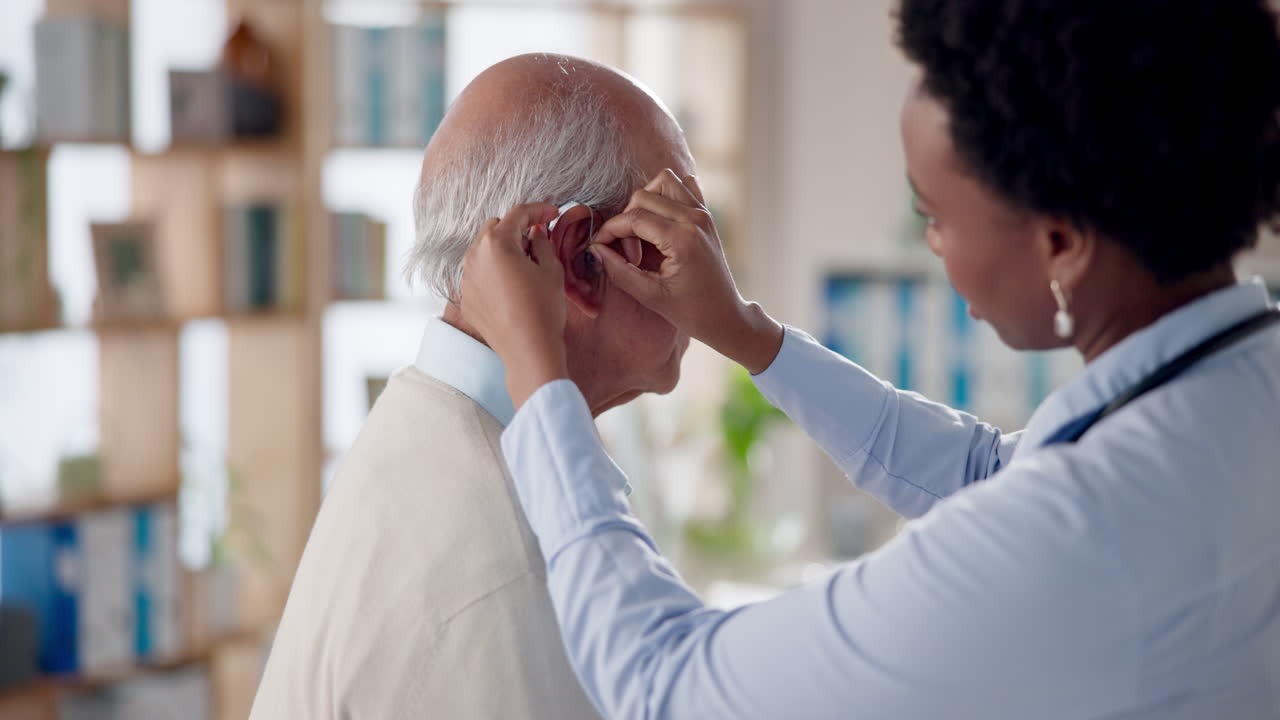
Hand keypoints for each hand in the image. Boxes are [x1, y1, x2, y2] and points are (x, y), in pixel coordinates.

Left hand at [459, 202, 567, 408]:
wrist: (528, 350)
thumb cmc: (543, 309)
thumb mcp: (551, 270)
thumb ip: (542, 243)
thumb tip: (536, 233)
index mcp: (497, 243)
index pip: (518, 214)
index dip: (539, 210)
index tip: (553, 213)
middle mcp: (474, 256)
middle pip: (495, 228)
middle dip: (516, 229)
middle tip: (538, 240)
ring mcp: (466, 278)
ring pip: (483, 251)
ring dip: (502, 250)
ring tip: (525, 264)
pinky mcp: (466, 298)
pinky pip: (478, 274)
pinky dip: (493, 272)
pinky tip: (512, 286)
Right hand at [589, 170, 784, 373]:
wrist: (724, 314)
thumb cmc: (689, 311)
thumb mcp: (649, 296)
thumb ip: (618, 270)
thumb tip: (595, 248)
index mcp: (682, 239)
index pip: (633, 218)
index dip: (609, 231)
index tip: (600, 247)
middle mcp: (695, 219)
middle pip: (643, 196)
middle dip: (626, 220)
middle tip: (630, 253)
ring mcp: (703, 213)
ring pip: (663, 181)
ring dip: (644, 202)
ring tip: (643, 232)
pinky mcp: (706, 215)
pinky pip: (683, 186)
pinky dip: (666, 195)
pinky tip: (660, 220)